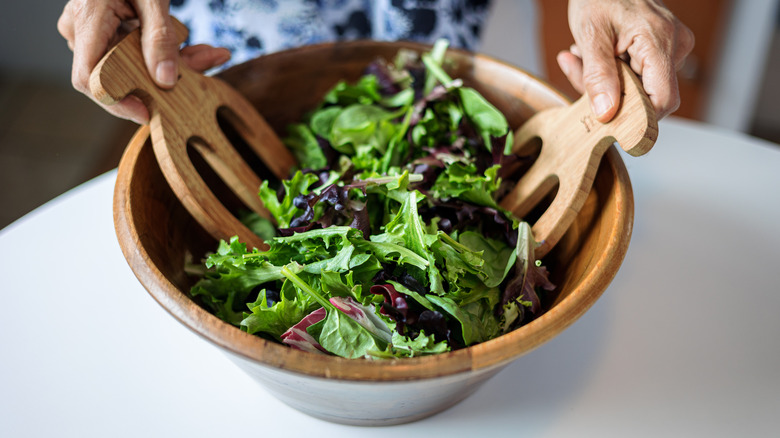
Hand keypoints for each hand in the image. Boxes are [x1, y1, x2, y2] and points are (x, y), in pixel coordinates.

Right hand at [57, 0, 230, 123]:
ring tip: (210, 54)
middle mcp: (82, 31)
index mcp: (87, 20)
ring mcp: (93, 33)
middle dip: (165, 78)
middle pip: (121, 74)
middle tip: (204, 67)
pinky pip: (137, 53)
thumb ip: (160, 38)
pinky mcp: (108, 33)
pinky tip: (200, 51)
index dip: (117, 102)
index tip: (149, 112)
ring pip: (134, 65)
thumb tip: (166, 80)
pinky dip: (168, 53)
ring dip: (175, 64)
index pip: (90, 79)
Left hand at [557, 0, 694, 121]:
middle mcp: (675, 46)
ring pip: (639, 88)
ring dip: (605, 81)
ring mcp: (671, 48)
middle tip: (578, 70)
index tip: (606, 116)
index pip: (663, 100)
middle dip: (608, 93)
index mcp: (660, 42)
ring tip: (582, 56)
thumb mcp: (591, 35)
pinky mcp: (661, 50)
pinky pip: (637, 76)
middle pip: (647, 97)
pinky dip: (612, 72)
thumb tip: (606, 113)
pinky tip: (594, 55)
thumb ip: (597, 76)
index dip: (637, 116)